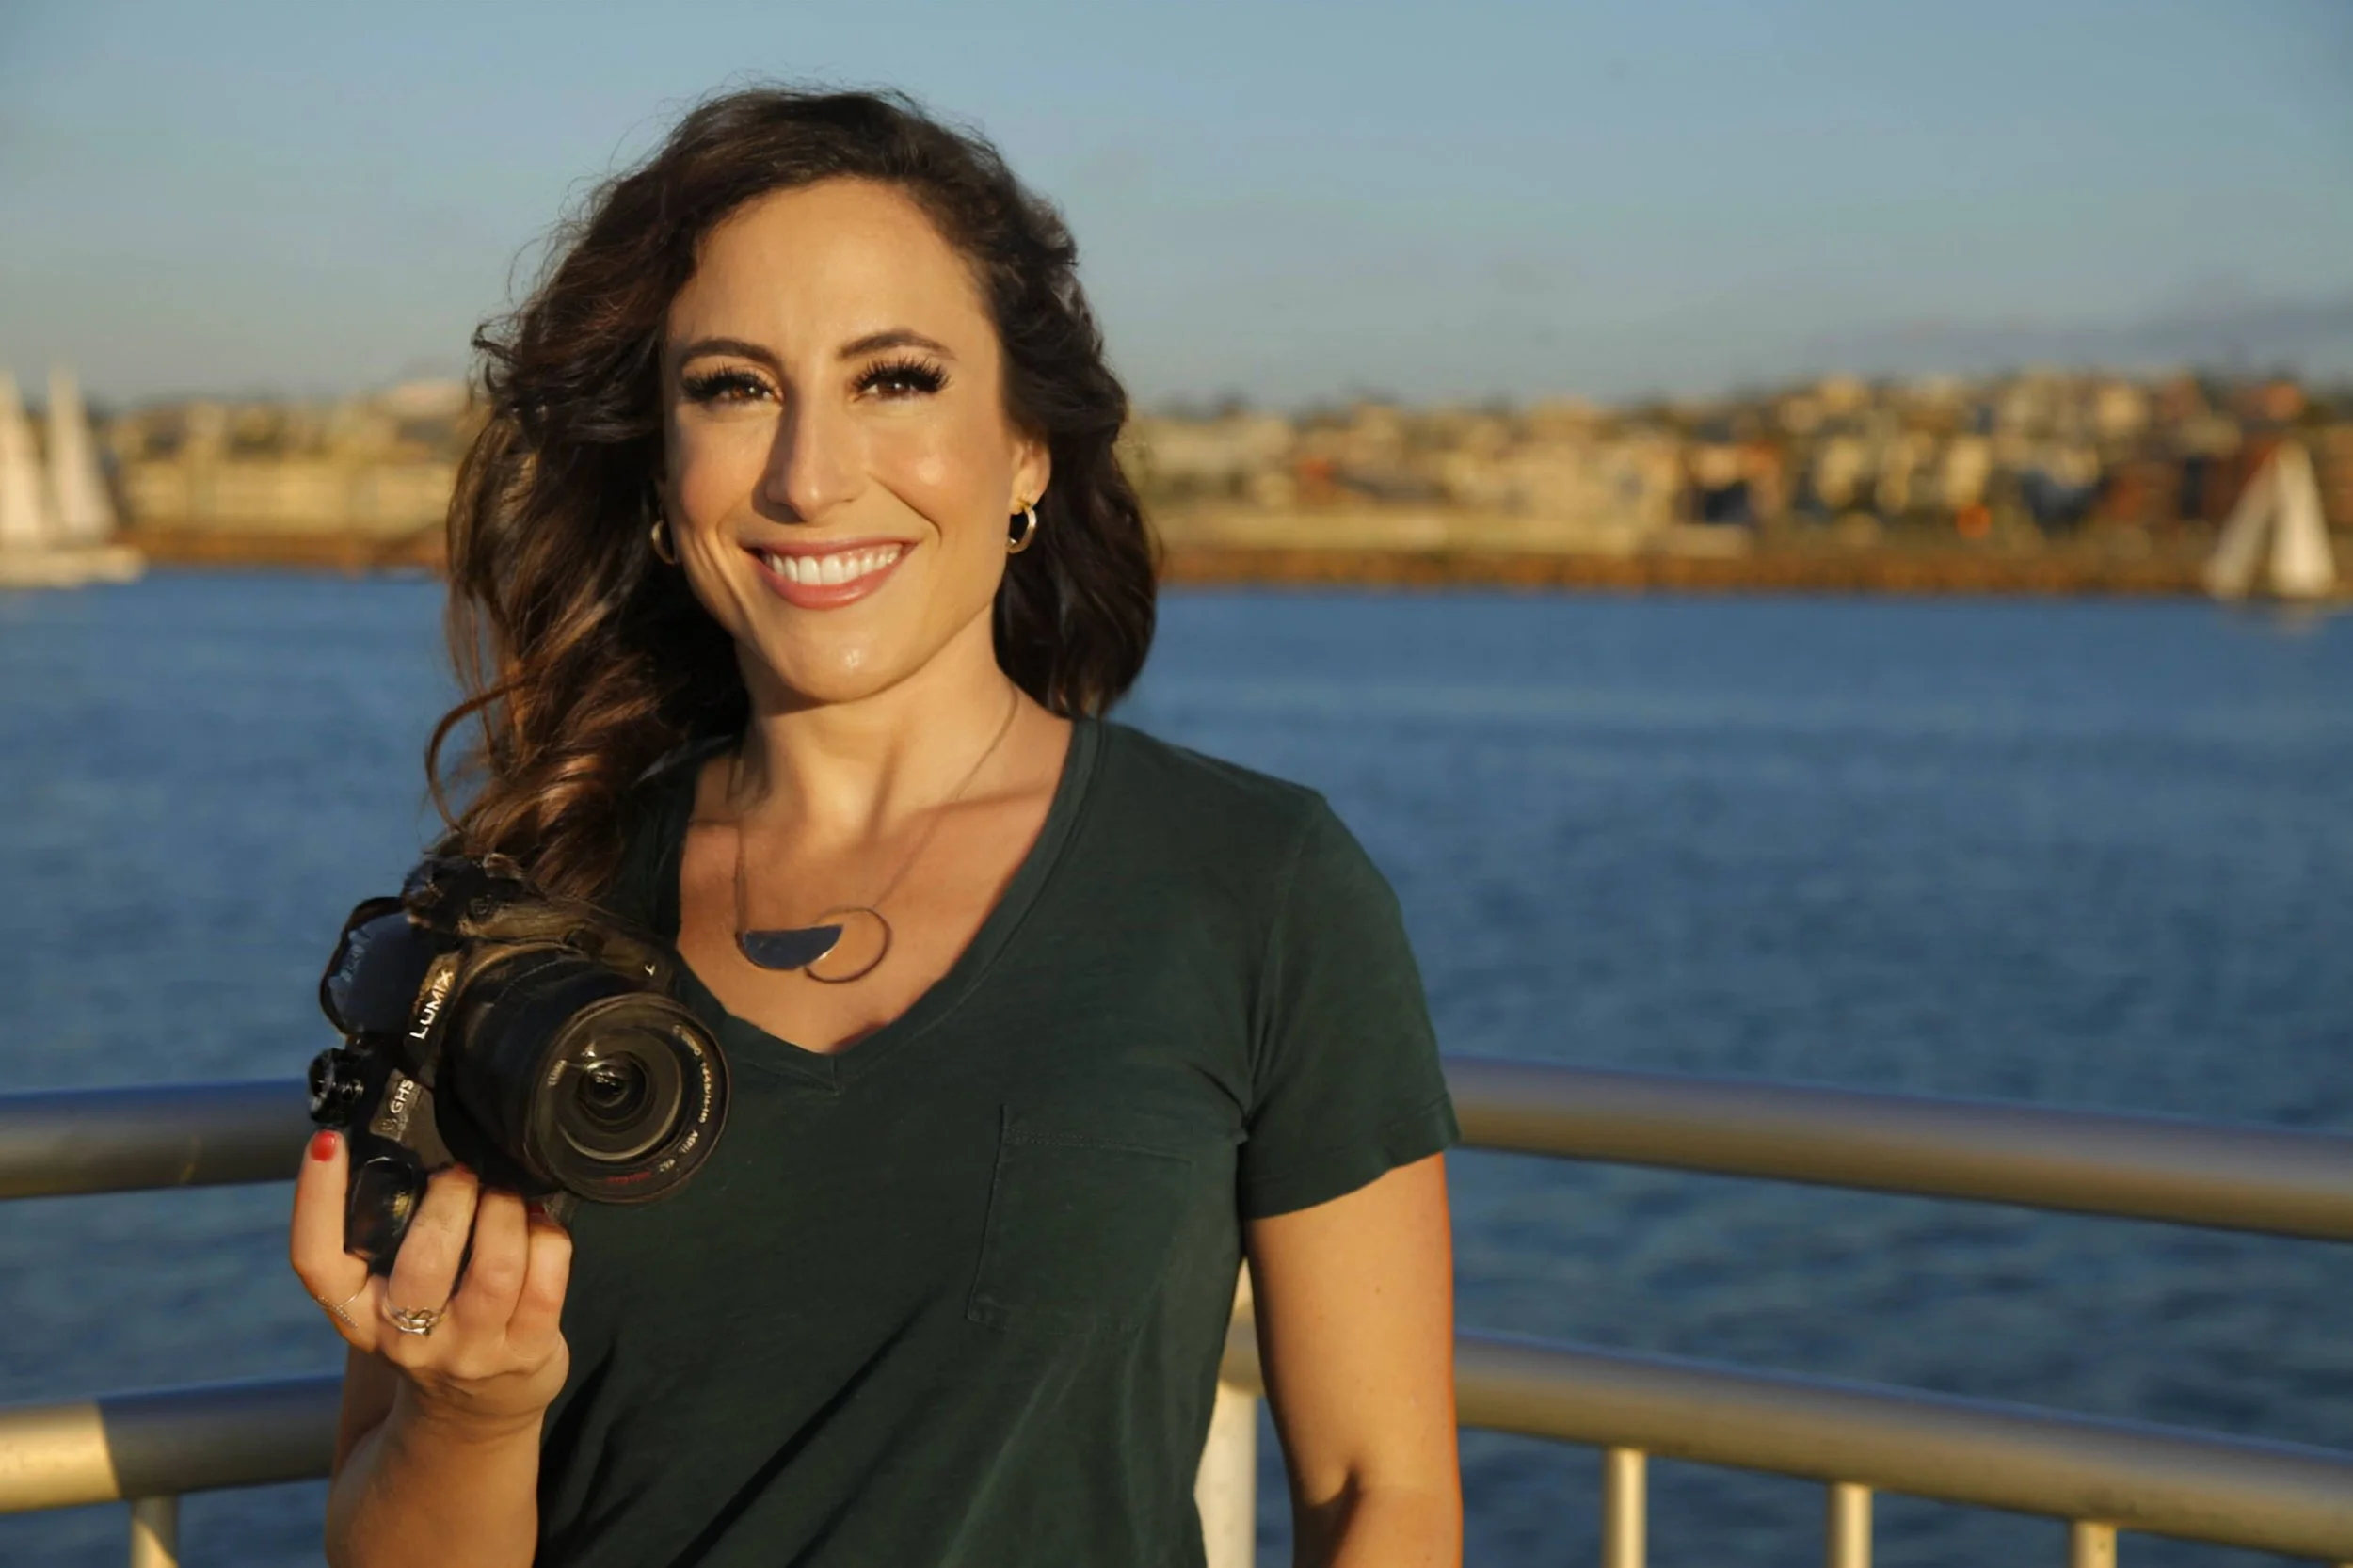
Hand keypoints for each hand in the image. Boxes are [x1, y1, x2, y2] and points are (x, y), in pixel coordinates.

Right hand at [290, 1130, 573, 1434]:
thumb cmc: (431, 1326)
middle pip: (424, 1260)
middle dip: (451, 1198)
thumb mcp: (388, 1292)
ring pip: (495, 1268)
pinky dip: (548, 1236)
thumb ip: (390, 1233)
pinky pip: (546, 1281)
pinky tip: (540, 1222)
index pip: (316, 1261)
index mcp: (356, 1314)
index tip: (325, 1142)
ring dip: (506, 1212)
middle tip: (463, 1173)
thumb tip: (413, 1140)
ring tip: (506, 1194)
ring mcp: (468, 1351)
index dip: (314, 1199)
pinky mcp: (525, 1354)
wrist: (471, 1414)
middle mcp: (404, 1338)